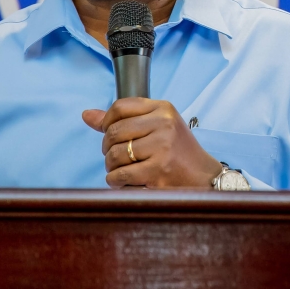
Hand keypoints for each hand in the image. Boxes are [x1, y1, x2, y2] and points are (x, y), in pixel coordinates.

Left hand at [81, 98, 222, 188]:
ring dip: (111, 166)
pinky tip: (124, 181)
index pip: (120, 107)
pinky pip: (121, 175)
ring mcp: (162, 147)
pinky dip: (116, 181)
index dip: (106, 122)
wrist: (203, 176)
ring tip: (120, 169)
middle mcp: (164, 124)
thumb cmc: (177, 150)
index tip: (108, 133)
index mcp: (163, 108)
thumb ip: (122, 120)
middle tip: (114, 156)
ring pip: (115, 154)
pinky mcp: (158, 170)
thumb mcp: (156, 126)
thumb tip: (86, 115)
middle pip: (114, 131)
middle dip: (107, 148)